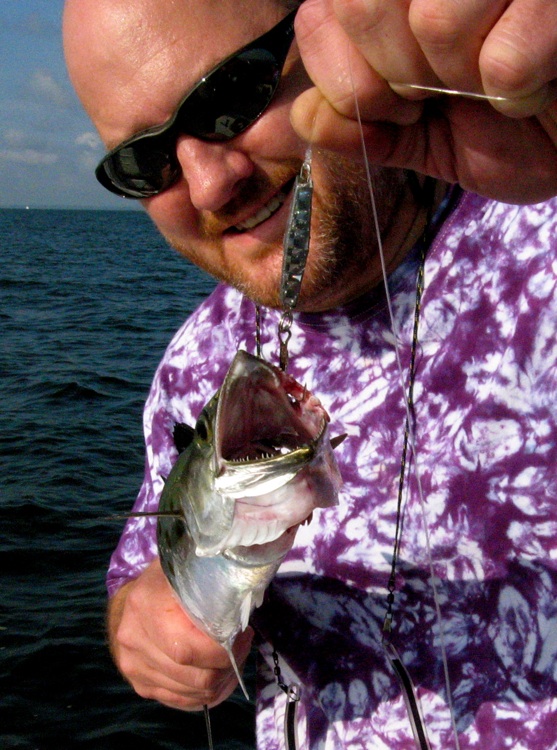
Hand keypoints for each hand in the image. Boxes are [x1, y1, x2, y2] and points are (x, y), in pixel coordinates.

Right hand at [107, 558, 252, 710]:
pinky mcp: (141, 685)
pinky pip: (183, 700)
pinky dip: (207, 692)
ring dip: (220, 679)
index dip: (222, 651)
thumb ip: (211, 577)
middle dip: (227, 665)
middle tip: (241, 644)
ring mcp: (134, 665)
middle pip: (194, 675)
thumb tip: (244, 587)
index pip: (187, 649)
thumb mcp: (187, 567)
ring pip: (193, 692)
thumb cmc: (168, 580)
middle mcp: (134, 638)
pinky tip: (217, 671)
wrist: (134, 601)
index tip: (243, 634)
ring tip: (230, 654)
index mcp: (145, 604)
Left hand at [292, 0, 556, 203]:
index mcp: (396, 0)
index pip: (319, 15)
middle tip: (438, 95)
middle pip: (363, 5)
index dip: (346, 77)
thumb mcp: (417, 141)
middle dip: (396, 78)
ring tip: (488, 84)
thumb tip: (301, 117)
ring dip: (463, 80)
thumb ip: (358, 130)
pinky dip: (516, 91)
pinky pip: (502, 58)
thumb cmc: (502, 133)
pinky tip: (531, 86)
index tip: (393, 105)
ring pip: (436, 22)